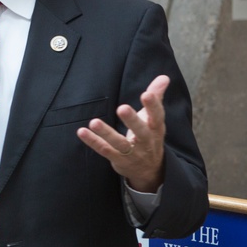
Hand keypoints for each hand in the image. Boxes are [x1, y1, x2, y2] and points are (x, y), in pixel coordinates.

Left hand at [76, 74, 168, 192]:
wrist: (150, 170)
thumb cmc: (150, 136)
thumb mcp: (155, 119)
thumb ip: (157, 97)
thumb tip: (164, 76)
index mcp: (156, 128)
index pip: (157, 116)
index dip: (153, 106)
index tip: (147, 94)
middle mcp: (146, 141)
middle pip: (140, 131)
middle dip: (132, 120)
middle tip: (122, 108)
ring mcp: (131, 152)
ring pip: (119, 143)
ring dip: (106, 133)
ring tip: (94, 122)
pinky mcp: (118, 159)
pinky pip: (104, 150)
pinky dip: (93, 141)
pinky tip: (82, 132)